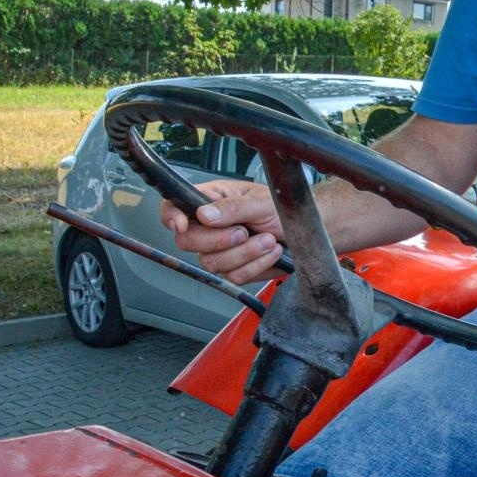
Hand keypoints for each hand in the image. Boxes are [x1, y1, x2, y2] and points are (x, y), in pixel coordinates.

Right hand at [158, 179, 286, 283]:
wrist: (306, 229)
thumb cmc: (282, 207)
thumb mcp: (260, 201)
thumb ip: (233, 207)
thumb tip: (204, 215)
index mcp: (210, 200)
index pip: (173, 207)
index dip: (170, 217)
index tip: (181, 224)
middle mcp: (210, 226)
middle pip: (187, 241)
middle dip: (218, 240)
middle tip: (244, 231)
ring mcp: (220, 250)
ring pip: (212, 263)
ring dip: (245, 252)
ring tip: (267, 239)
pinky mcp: (235, 268)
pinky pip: (234, 276)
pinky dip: (256, 264)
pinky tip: (270, 251)